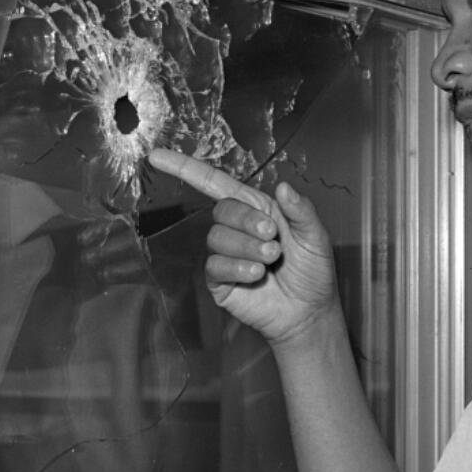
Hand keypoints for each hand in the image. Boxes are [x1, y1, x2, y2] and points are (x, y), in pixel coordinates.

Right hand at [147, 148, 337, 346]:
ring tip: (271, 260)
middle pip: (221, 210)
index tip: (156, 157)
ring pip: (217, 238)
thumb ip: (301, 210)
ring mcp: (225, 255)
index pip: (215, 184)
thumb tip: (283, 187)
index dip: (185, 168)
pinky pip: (214, 265)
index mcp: (257, 210)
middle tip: (273, 238)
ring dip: (248, 248)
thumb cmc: (313, 273)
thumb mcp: (315, 236)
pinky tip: (257, 275)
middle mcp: (238, 229)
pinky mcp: (219, 281)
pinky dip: (237, 268)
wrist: (308, 313)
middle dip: (247, 221)